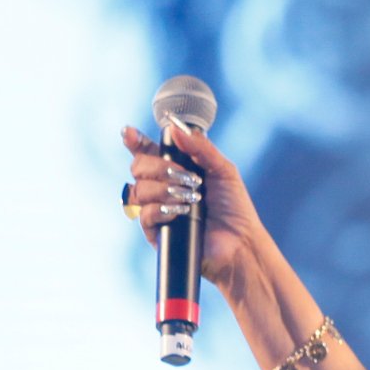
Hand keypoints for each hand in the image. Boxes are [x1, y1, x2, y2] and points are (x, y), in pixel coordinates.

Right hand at [122, 121, 266, 285]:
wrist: (240, 240)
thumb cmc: (234, 206)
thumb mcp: (223, 170)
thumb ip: (201, 148)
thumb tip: (175, 129)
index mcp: (175, 169)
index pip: (147, 151)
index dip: (134, 141)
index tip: (129, 134)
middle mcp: (162, 187)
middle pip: (138, 167)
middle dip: (158, 168)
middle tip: (185, 176)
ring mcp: (157, 208)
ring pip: (138, 190)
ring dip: (165, 190)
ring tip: (191, 197)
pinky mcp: (156, 231)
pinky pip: (144, 214)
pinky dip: (162, 209)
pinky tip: (181, 211)